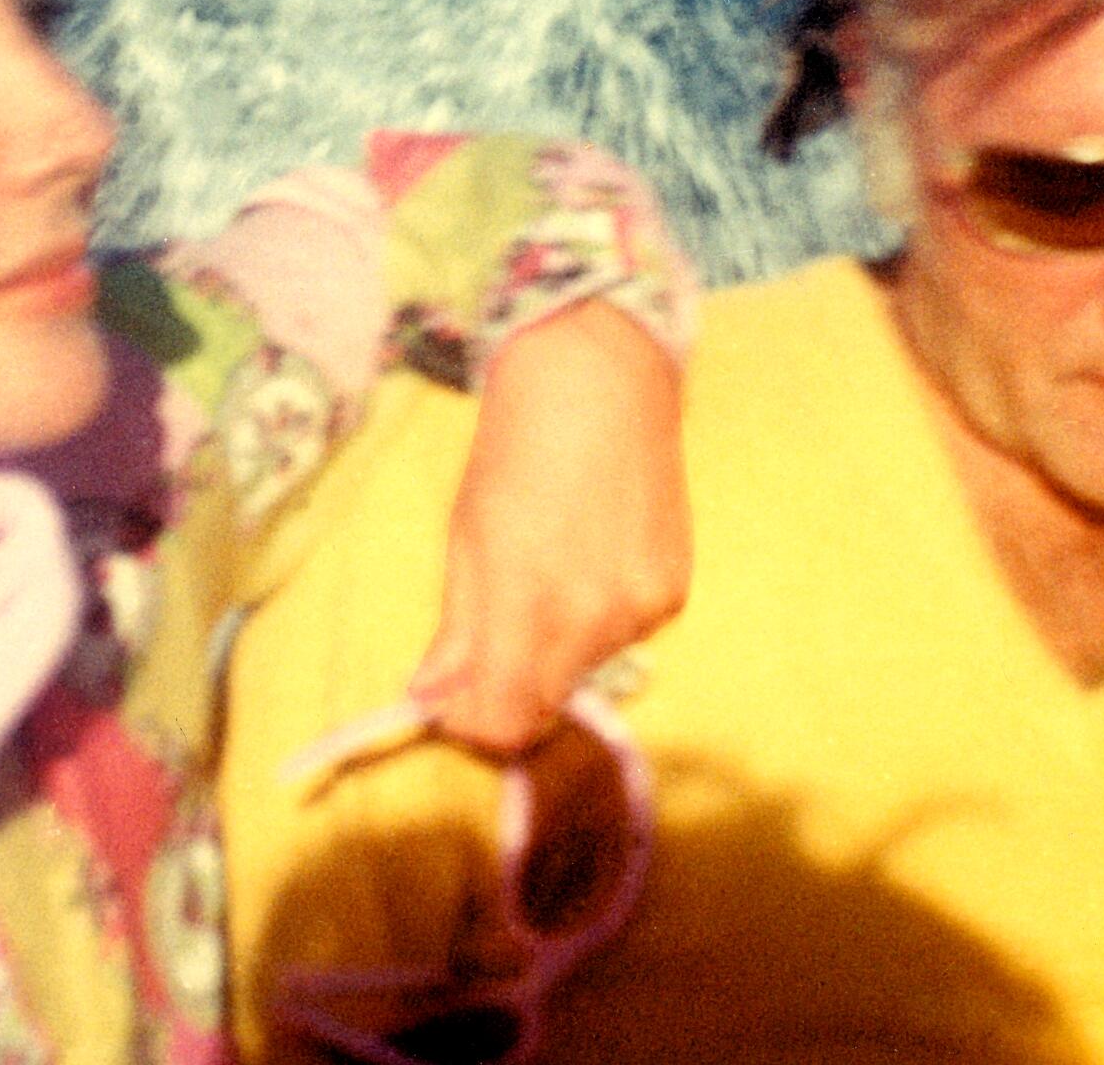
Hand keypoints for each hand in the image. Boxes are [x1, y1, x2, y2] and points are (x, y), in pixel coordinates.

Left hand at [409, 301, 689, 753]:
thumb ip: (455, 631)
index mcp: (528, 603)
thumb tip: (429, 699)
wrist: (597, 380)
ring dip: (554, 648)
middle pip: (545, 705)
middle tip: (488, 638)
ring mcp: (644, 607)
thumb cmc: (513, 449)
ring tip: (546, 571)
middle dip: (508, 688)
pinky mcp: (674, 591)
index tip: (453, 697)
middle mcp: (595, 618)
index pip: (505, 722)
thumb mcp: (466, 539)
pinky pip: (623, 636)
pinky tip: (588, 557)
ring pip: (584, 671)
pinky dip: (597, 619)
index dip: (472, 723)